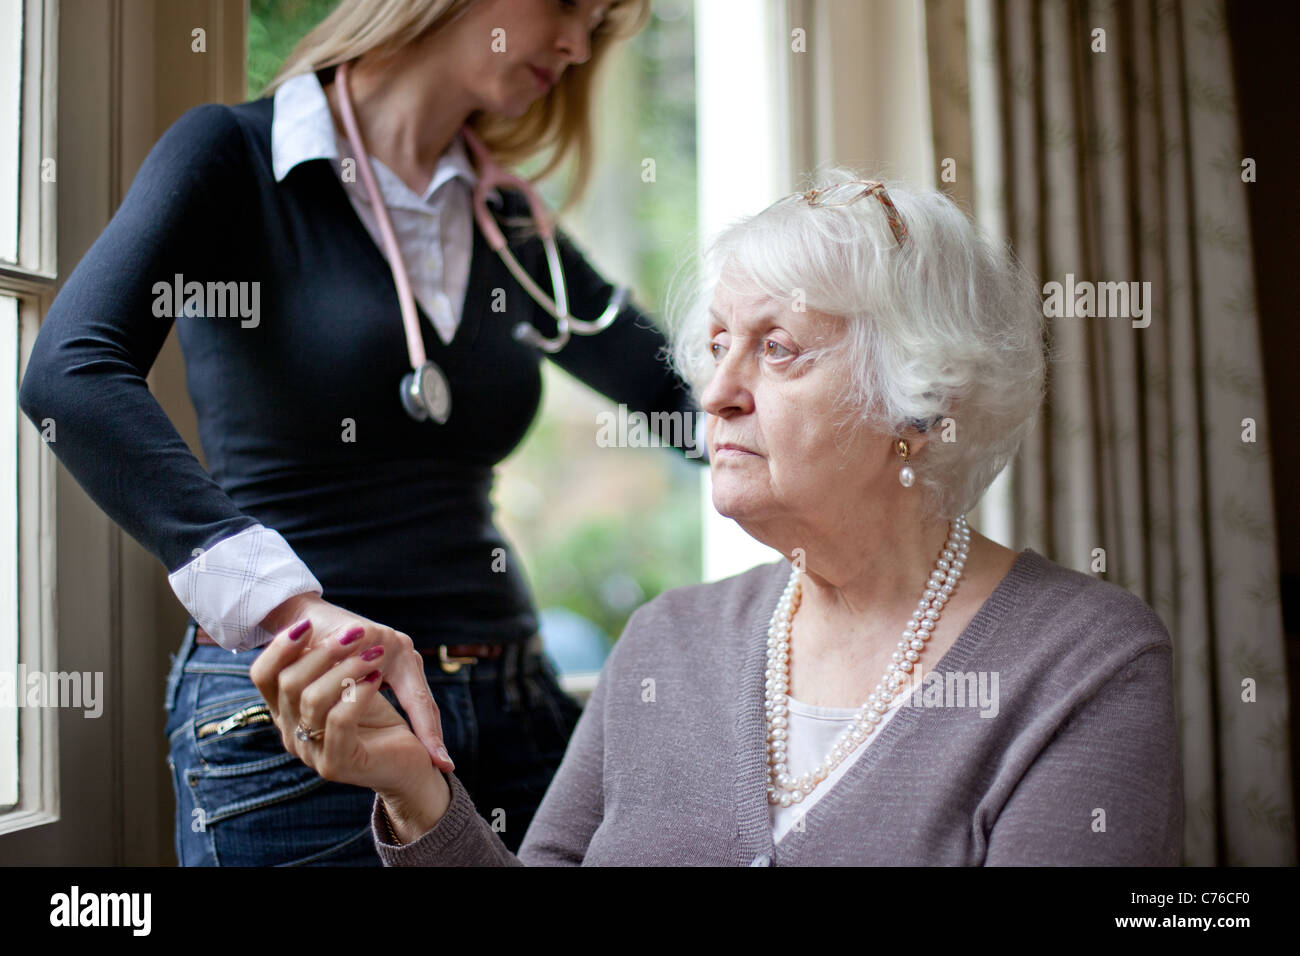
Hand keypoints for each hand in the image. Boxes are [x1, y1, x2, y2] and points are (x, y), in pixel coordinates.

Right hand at [249, 615, 451, 833]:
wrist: (410, 763)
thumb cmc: (379, 718)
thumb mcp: (348, 682)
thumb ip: (325, 663)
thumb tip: (307, 624)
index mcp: (287, 713)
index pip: (262, 675)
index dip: (279, 646)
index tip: (307, 623)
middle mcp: (291, 734)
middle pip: (287, 682)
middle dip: (322, 652)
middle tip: (355, 633)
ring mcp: (311, 753)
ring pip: (312, 699)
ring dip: (346, 668)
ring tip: (374, 654)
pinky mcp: (336, 764)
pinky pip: (338, 720)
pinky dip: (358, 694)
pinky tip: (376, 679)